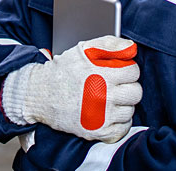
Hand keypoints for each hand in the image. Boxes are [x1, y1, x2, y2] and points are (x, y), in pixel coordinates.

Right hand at [2, 36, 140, 142]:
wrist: (40, 94)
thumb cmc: (63, 70)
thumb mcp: (84, 49)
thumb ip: (110, 44)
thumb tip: (131, 48)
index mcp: (103, 74)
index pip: (133, 72)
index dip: (127, 70)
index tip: (118, 72)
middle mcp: (104, 96)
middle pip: (135, 93)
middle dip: (127, 87)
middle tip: (116, 86)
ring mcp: (101, 116)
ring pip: (130, 111)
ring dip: (122, 105)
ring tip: (109, 99)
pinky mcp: (96, 131)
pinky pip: (122, 129)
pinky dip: (118, 123)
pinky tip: (109, 114)